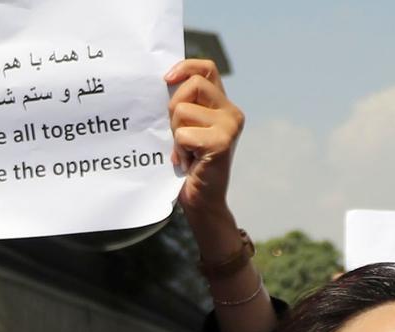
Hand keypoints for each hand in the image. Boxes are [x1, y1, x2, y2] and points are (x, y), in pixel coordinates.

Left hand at [165, 59, 244, 228]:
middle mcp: (231, 112)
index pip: (207, 68)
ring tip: (185, 151)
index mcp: (222, 105)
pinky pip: (184, 133)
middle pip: (192, 85)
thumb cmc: (189, 165)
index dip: (186, 67)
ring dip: (175, 133)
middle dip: (174, 107)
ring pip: (183, 110)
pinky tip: (188, 162)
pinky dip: (179, 149)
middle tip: (176, 132)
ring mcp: (230, 126)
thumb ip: (183, 105)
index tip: (166, 79)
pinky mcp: (222, 142)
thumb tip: (162, 82)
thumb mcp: (185, 128)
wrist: (202, 201)